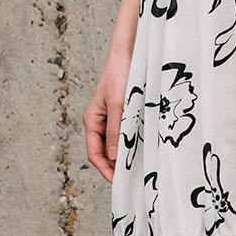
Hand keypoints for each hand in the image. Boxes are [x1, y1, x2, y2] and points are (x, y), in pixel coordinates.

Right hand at [84, 43, 134, 181]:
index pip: (94, 153)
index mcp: (92, 120)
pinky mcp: (123, 113)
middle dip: (115, 166)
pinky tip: (143, 149)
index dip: (104, 170)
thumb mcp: (118, 104)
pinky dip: (131, 143)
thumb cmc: (120, 75)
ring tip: (138, 167)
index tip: (117, 182)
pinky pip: (124, 134)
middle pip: (104, 152)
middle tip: (131, 179)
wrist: (129, 54)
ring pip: (115, 144)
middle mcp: (100, 122)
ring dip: (124, 155)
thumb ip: (115, 131)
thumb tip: (113, 156)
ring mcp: (111, 118)